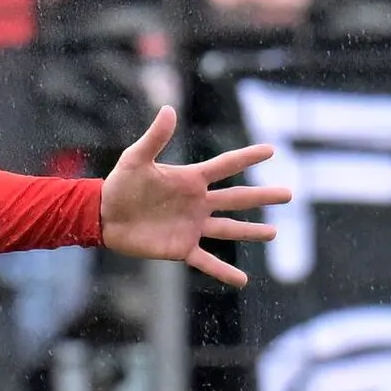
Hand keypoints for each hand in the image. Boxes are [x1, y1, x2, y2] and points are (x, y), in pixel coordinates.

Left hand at [98, 106, 286, 287]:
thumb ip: (155, 137)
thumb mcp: (135, 159)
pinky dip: (223, 272)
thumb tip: (168, 109)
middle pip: (237, 198)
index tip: (272, 149)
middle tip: (289, 194)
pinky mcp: (180, 247)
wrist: (101, 216)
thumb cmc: (119, 185)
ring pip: (228, 229)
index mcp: (190, 180)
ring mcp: (191, 226)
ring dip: (251, 232)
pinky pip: (206, 261)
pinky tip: (243, 281)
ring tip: (273, 233)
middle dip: (263, 196)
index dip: (248, 157)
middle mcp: (197, 203)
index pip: (226, 166)